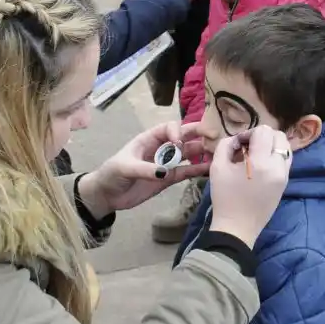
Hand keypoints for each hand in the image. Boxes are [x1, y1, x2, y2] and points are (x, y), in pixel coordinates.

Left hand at [78, 121, 208, 216]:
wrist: (107, 195)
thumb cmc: (112, 174)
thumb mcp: (125, 168)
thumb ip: (145, 169)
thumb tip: (165, 172)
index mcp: (150, 138)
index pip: (170, 128)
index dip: (178, 132)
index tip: (179, 144)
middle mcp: (161, 148)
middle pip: (184, 136)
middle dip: (199, 134)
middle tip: (215, 135)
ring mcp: (167, 163)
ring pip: (189, 153)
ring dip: (202, 152)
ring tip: (218, 153)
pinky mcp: (169, 178)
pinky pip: (186, 172)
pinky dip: (198, 170)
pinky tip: (210, 169)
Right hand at [207, 125, 291, 247]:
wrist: (237, 227)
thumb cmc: (225, 197)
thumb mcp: (217, 167)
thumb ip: (226, 145)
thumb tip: (237, 139)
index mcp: (260, 163)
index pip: (264, 131)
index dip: (250, 132)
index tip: (240, 144)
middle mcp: (277, 167)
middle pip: (279, 136)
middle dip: (263, 136)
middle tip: (248, 147)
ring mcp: (284, 176)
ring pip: (286, 147)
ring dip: (272, 145)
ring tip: (256, 156)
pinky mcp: (286, 183)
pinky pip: (285, 160)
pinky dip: (276, 156)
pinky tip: (261, 165)